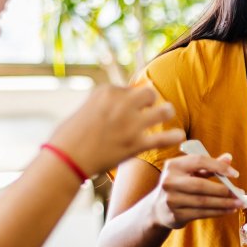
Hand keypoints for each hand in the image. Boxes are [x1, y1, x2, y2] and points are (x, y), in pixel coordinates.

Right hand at [49, 84, 184, 175]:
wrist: (66, 159)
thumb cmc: (70, 136)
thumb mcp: (86, 109)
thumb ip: (106, 103)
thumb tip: (123, 99)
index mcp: (107, 91)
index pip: (130, 88)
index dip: (131, 98)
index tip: (128, 107)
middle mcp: (122, 104)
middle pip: (150, 93)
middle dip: (151, 100)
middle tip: (149, 110)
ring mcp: (130, 124)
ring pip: (163, 111)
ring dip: (166, 113)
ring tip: (166, 115)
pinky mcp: (135, 145)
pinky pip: (163, 138)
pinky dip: (173, 137)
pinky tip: (179, 136)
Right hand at [150, 154, 242, 228]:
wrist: (157, 208)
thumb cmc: (179, 185)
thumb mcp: (190, 172)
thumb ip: (209, 165)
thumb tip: (229, 158)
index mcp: (174, 165)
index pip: (199, 161)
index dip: (219, 166)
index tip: (235, 174)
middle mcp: (169, 181)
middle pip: (201, 185)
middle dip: (223, 190)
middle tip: (239, 193)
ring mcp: (171, 199)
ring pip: (203, 202)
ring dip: (224, 203)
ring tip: (238, 203)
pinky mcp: (175, 215)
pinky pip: (201, 213)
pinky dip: (217, 212)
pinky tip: (228, 210)